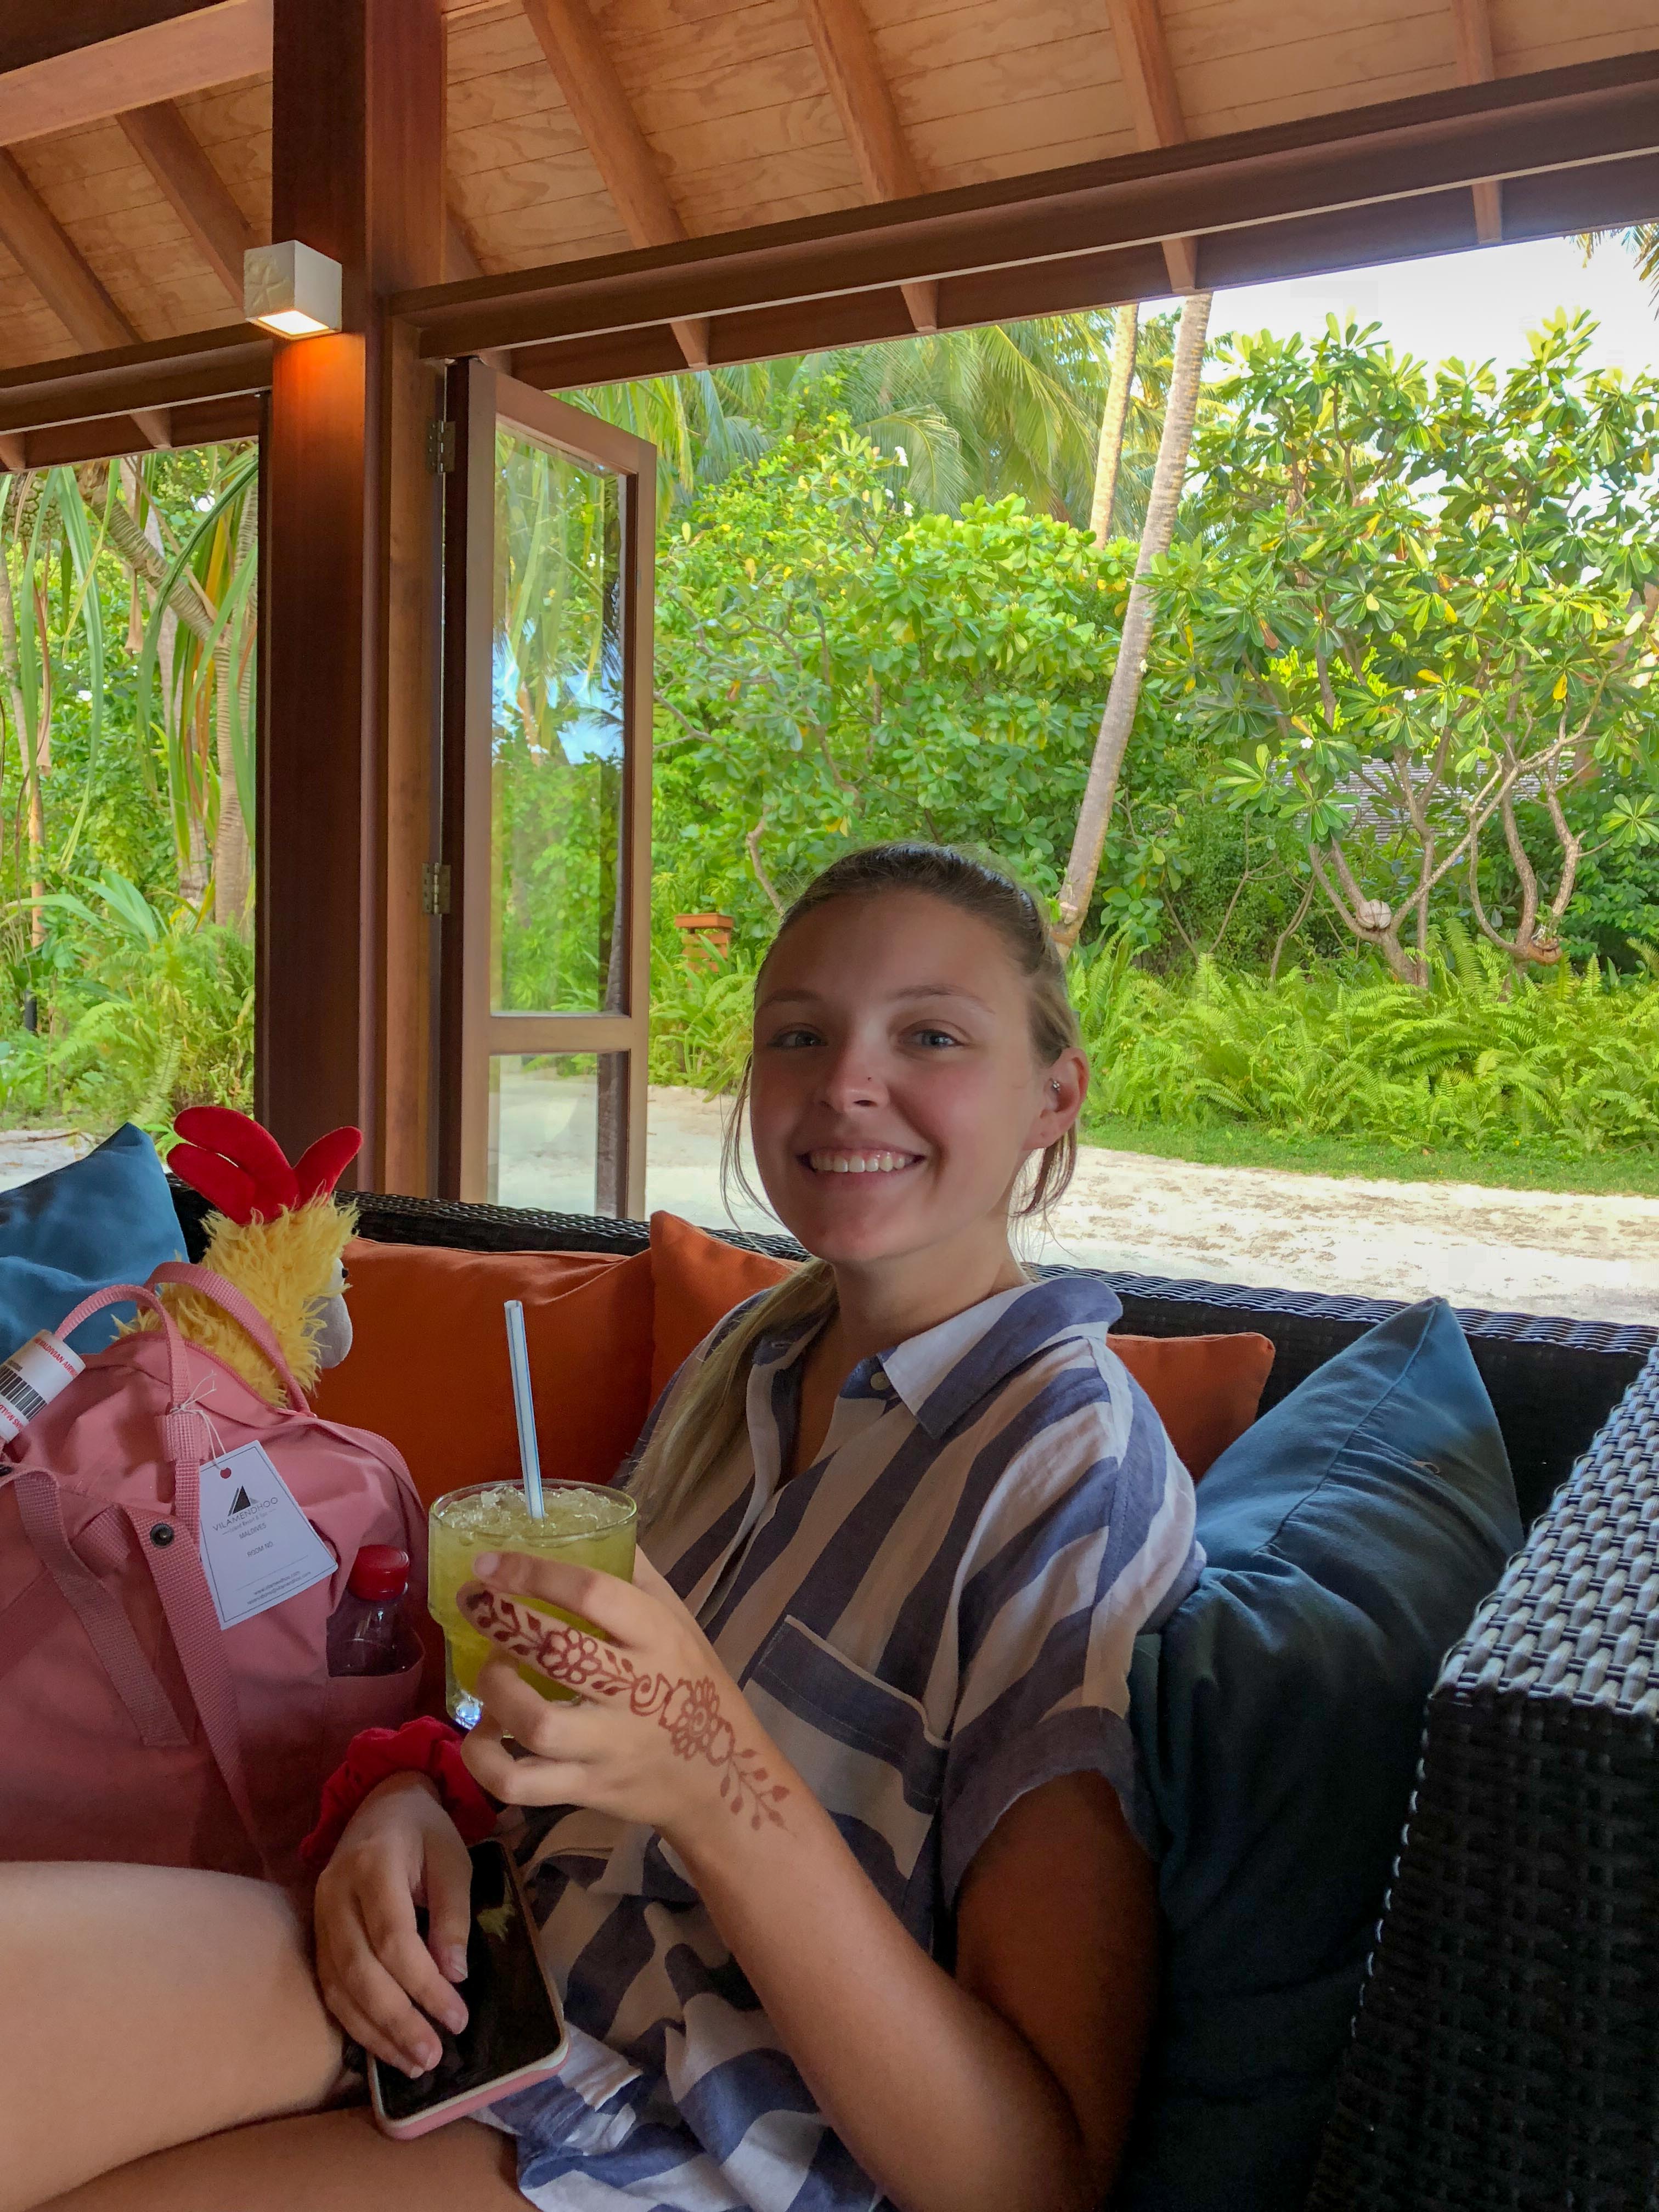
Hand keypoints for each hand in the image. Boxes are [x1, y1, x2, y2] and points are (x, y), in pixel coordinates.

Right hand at [312, 1771, 472, 2078]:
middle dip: (398, 2020)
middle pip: (361, 1971)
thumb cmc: (425, 1832)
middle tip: (433, 2056)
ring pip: (340, 1988)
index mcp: (373, 1864)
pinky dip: (356, 2023)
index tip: (457, 2018)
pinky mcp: (317, 1936)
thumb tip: (454, 1976)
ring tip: (414, 2063)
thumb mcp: (453, 1859)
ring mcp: (319, 1917)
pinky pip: (330, 1989)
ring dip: (376, 2033)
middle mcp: (336, 1893)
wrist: (381, 1805)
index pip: (393, 1938)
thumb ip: (452, 1914)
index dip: (424, 1985)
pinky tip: (385, 2047)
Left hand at [457, 1548, 793, 1845]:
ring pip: (535, 1724)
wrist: (721, 1779)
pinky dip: (484, 1760)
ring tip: (491, 1672)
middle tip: (474, 1603)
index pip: (593, 1593)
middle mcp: (635, 1691)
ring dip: (495, 1691)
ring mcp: (608, 1747)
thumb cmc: (694, 1685)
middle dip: (502, 1621)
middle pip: (558, 1652)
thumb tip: (589, 1525)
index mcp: (658, 1637)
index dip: (532, 1573)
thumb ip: (636, 1575)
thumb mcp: (679, 1620)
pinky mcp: (586, 1790)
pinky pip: (519, 1784)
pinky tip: (483, 1734)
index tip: (488, 1565)